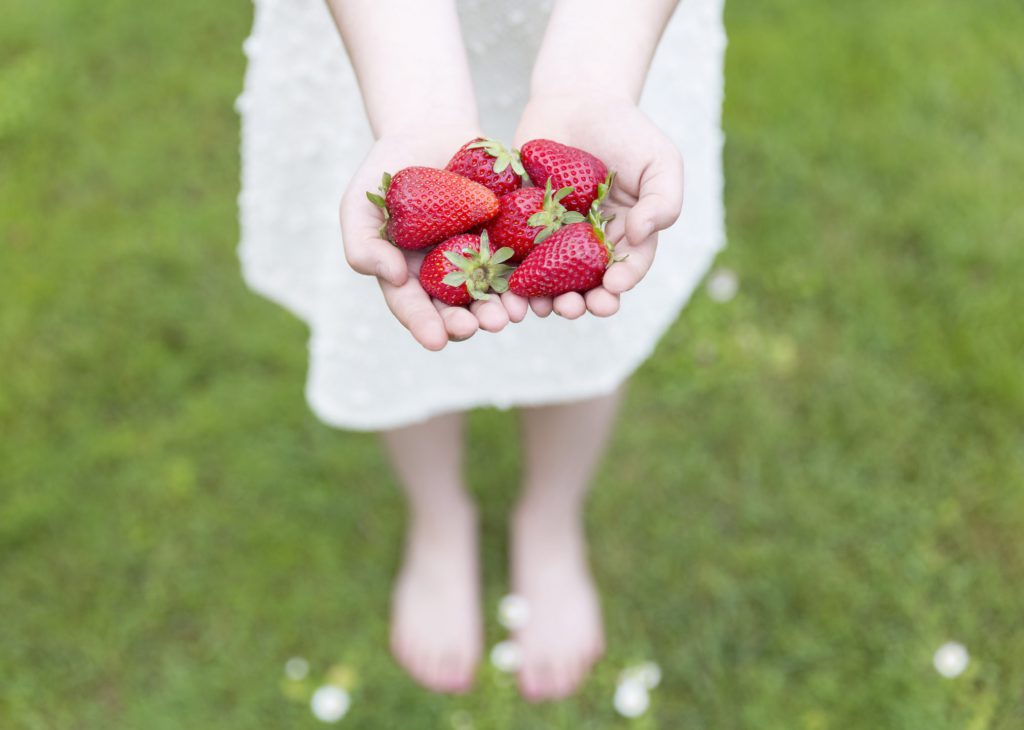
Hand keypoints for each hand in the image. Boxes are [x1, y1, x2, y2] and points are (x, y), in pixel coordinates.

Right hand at [339, 125, 527, 350]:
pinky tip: (541, 284)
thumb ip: (364, 245)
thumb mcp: (360, 204)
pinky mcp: (515, 234)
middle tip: (483, 326)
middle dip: (472, 321)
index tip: (437, 340)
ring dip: (506, 306)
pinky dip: (536, 273)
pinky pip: (528, 258)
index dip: (426, 326)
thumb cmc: (387, 170)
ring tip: (514, 313)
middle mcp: (451, 275)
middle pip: (460, 308)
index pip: (416, 309)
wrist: (431, 128)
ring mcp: (485, 256)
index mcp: (412, 276)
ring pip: (497, 291)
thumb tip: (392, 277)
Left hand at [513, 96, 683, 318]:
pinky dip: (512, 275)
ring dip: (546, 299)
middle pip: (587, 284)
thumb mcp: (659, 160)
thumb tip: (642, 235)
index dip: (621, 281)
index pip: (628, 267)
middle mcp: (590, 245)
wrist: (576, 99)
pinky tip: (509, 287)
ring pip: (550, 280)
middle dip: (581, 302)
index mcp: (628, 236)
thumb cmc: (625, 130)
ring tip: (541, 308)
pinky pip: (515, 256)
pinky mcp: (520, 227)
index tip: (613, 286)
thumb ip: (662, 200)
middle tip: (572, 307)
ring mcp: (554, 239)